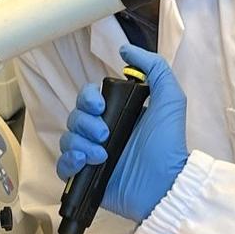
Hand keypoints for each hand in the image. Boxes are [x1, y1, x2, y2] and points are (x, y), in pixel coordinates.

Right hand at [56, 45, 189, 222]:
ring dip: (80, 143)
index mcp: (117, 115)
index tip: (100, 105)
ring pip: (68, 139)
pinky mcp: (86, 177)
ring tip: (102, 155)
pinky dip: (69, 161)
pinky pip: (63, 164)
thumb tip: (126, 49)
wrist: (165, 184)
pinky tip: (84, 163)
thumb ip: (155, 68)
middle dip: (85, 123)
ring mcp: (92, 156)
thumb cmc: (168, 143)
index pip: (88, 99)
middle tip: (105, 134)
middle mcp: (102, 133)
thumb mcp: (170, 98)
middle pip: (75, 117)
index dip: (88, 98)